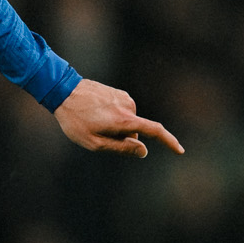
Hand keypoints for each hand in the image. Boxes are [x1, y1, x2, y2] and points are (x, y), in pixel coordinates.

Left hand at [55, 79, 184, 157]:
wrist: (63, 91)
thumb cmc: (75, 120)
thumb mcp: (94, 142)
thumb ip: (121, 148)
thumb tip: (144, 152)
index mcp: (124, 120)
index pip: (154, 131)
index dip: (169, 142)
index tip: (180, 151)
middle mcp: (129, 106)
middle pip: (134, 132)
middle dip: (121, 139)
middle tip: (96, 134)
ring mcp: (124, 98)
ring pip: (127, 123)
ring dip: (114, 128)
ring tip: (92, 121)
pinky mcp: (119, 93)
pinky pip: (121, 113)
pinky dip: (112, 118)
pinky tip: (94, 113)